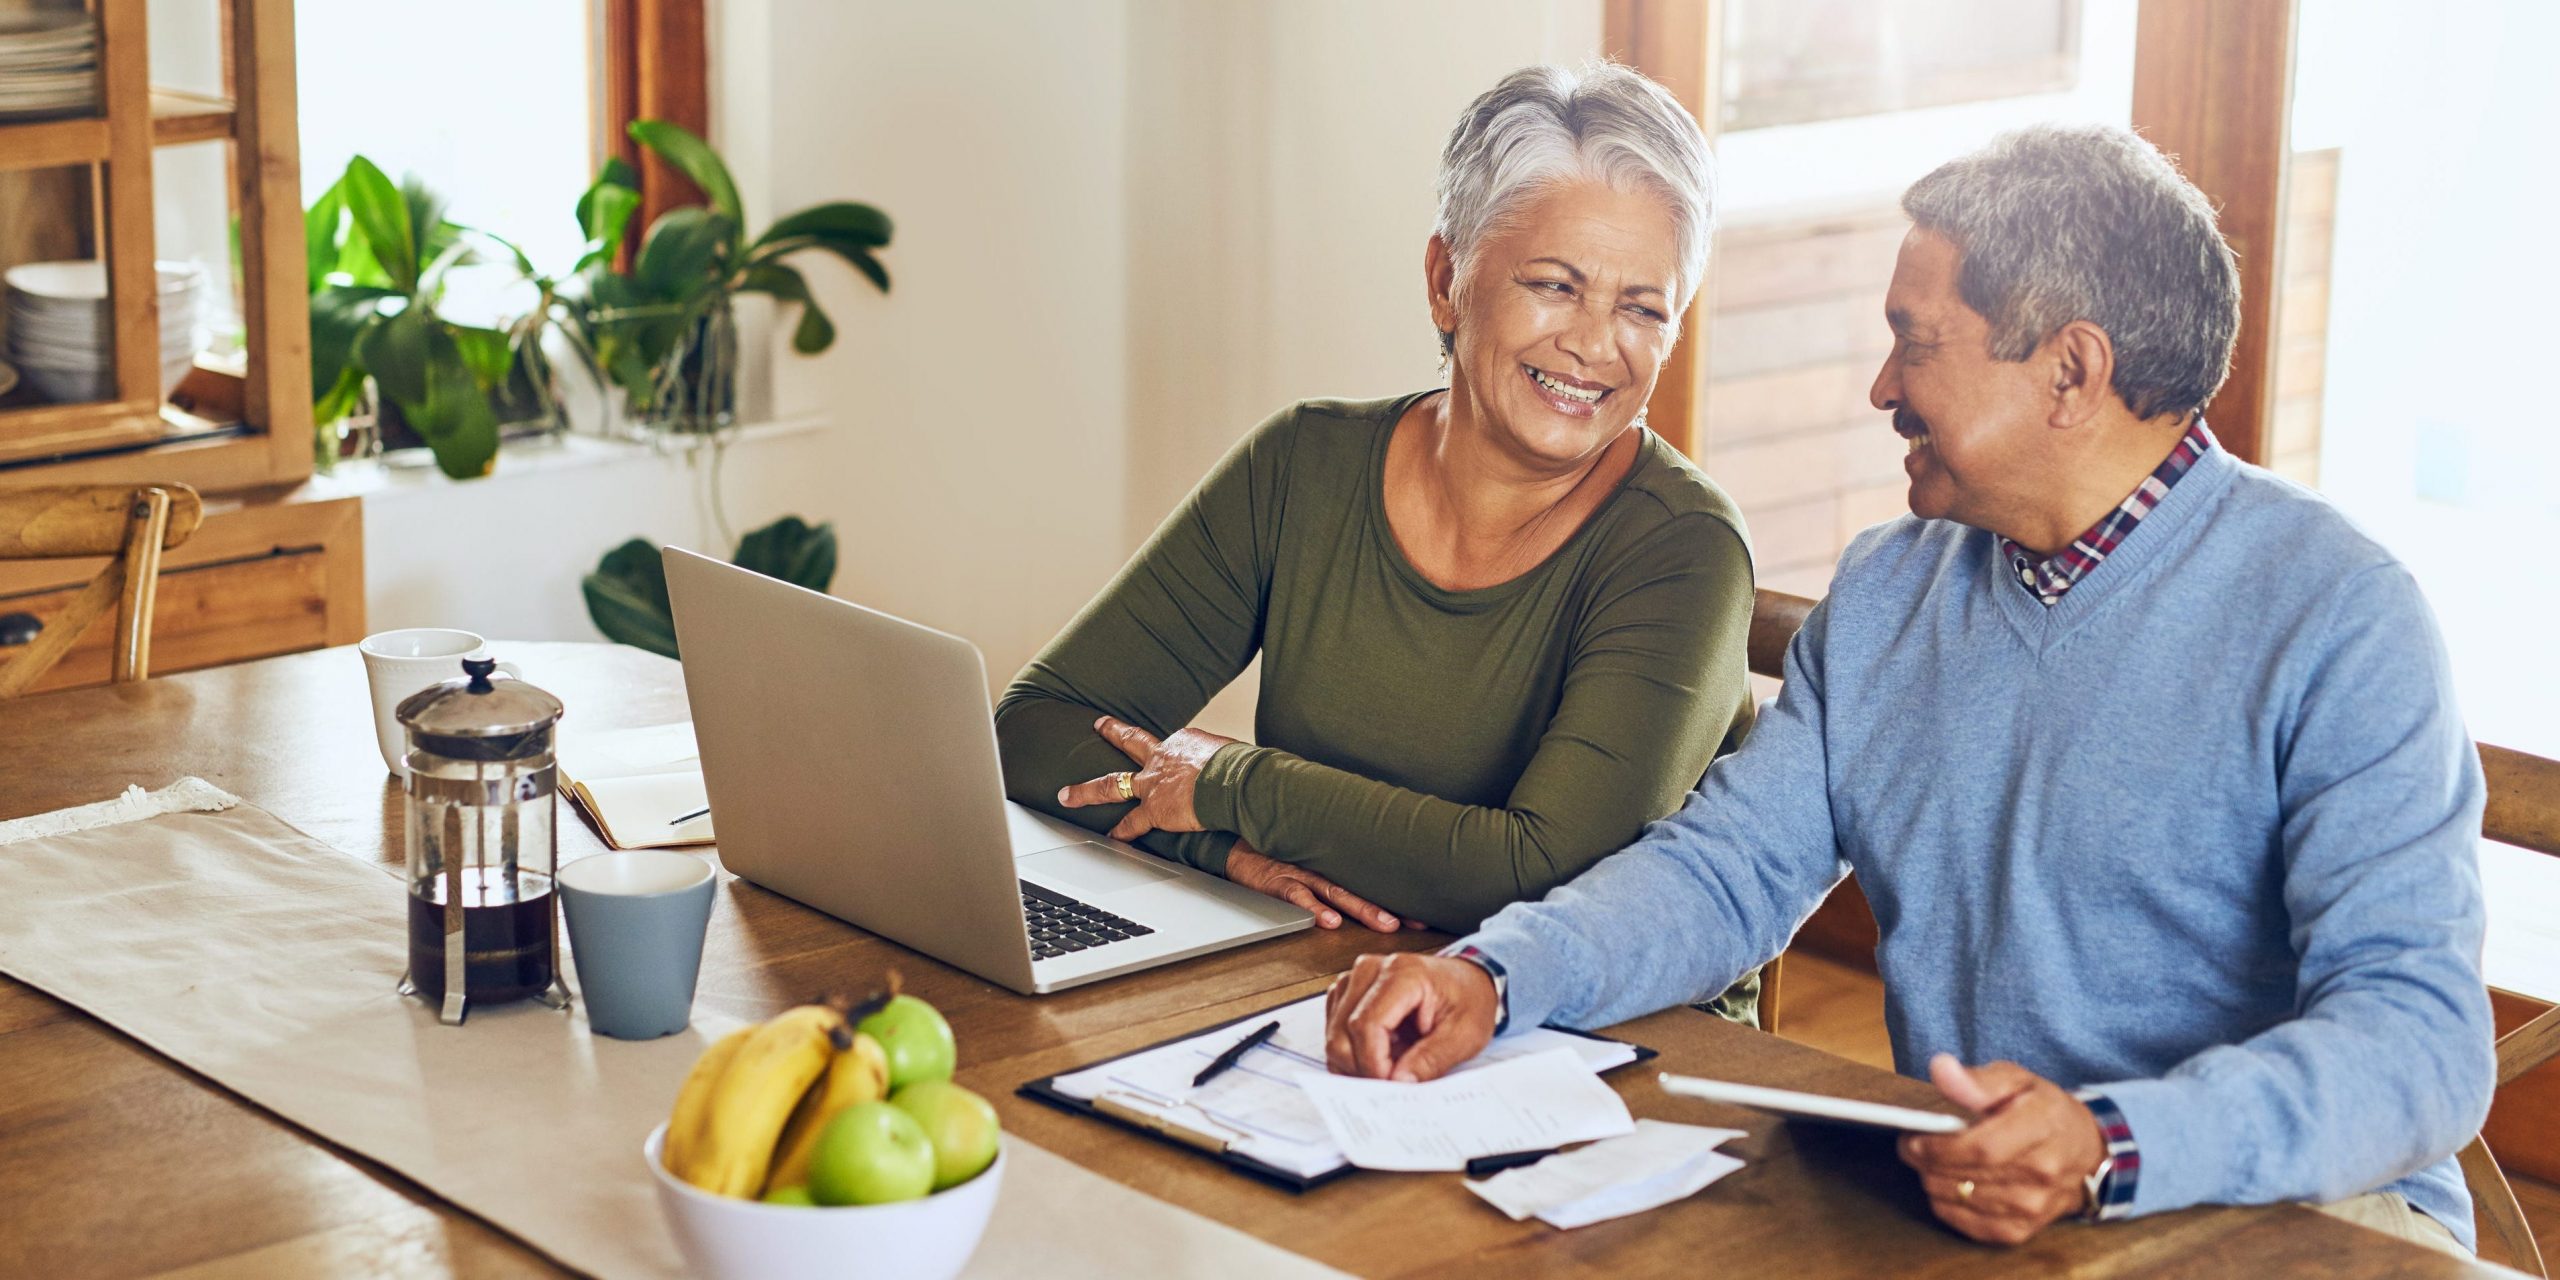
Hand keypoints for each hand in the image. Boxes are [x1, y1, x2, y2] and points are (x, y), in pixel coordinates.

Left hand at [1056, 716, 1232, 840]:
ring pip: (1112, 784)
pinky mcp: (1154, 809)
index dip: (1174, 753)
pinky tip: (1110, 838)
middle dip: (1112, 732)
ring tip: (1067, 795)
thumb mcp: (1232, 752)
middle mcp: (1162, 757)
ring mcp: (1152, 783)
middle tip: (1099, 725)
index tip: (1179, 758)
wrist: (1233, 781)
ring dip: (1087, 791)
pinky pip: (1132, 823)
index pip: (1171, 746)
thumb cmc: (1240, 767)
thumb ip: (1225, 760)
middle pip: (1131, 742)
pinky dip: (1120, 831)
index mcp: (1183, 742)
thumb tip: (1240, 768)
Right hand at [1225, 841, 1403, 931]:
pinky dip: (1314, 909)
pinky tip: (1329, 922)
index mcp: (1333, 868)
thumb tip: (1364, 894)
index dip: (1398, 899)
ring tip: (1385, 923)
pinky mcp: (1279, 881)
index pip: (1371, 884)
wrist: (1237, 844)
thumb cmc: (1277, 857)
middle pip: (1363, 888)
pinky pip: (1299, 896)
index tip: (1425, 914)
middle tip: (1416, 922)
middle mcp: (1323, 869)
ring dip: (1363, 909)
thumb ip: (1335, 876)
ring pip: (1338, 893)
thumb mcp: (1310, 862)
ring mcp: (1303, 875)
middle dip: (1391, 906)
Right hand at [1323, 952, 1497, 1081]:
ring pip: (1334, 1035)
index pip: (1366, 1025)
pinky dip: (1353, 1052)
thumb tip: (1399, 1082)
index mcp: (1403, 973)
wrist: (1468, 981)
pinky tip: (1381, 1053)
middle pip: (1342, 1032)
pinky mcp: (1348, 992)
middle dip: (1363, 1068)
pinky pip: (1335, 1032)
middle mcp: (1371, 970)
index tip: (1391, 1085)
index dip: (1373, 1063)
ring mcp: (1355, 979)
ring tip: (1393, 1063)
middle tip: (1392, 1082)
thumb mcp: (1464, 1035)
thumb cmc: (1468, 1000)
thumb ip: (1431, 1060)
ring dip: (1357, 1061)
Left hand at [1897, 1055, 2107, 1245]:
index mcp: (2043, 1128)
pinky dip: (1946, 1204)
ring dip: (1933, 1181)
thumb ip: (1978, 1080)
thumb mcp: (2017, 1081)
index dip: (1940, 1147)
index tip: (1913, 1138)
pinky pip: (1967, 1224)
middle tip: (1912, 1145)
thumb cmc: (2043, 1111)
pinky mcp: (2020, 1231)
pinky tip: (1947, 1184)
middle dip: (1926, 1162)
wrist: (2084, 1153)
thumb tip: (1941, 1069)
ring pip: (1959, 1200)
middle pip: (1965, 1176)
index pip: (1982, 1148)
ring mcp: (2033, 1208)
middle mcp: (2042, 1174)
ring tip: (1930, 1161)